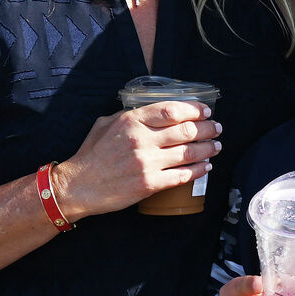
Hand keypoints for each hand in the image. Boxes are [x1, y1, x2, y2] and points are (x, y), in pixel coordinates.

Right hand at [51, 99, 221, 218]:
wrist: (78, 186)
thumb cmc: (91, 154)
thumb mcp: (105, 124)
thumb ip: (130, 116)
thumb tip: (152, 111)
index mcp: (131, 121)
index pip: (171, 110)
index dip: (194, 109)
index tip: (205, 111)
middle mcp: (141, 140)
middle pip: (185, 130)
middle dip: (207, 128)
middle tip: (216, 128)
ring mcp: (146, 163)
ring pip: (188, 153)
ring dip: (207, 149)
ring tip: (216, 146)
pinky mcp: (149, 184)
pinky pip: (182, 176)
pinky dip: (198, 171)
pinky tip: (206, 167)